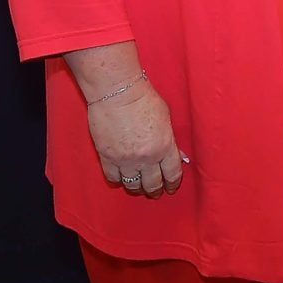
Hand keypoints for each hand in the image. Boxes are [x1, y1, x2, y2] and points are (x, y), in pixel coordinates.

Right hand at [87, 80, 186, 197]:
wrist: (118, 91)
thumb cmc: (144, 98)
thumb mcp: (166, 117)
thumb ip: (169, 139)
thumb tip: (175, 154)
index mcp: (165, 146)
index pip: (172, 174)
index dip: (172, 183)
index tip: (171, 187)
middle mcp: (147, 158)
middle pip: (153, 184)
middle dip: (155, 190)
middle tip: (155, 191)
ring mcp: (126, 160)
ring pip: (133, 185)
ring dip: (137, 188)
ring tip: (139, 187)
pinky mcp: (107, 158)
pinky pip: (113, 178)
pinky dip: (118, 179)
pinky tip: (121, 177)